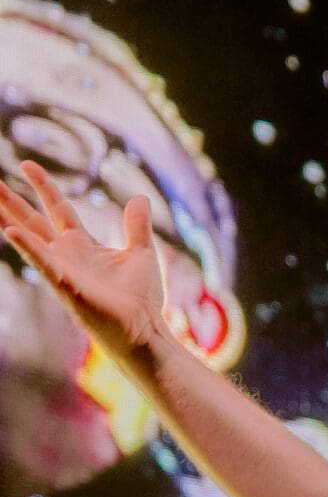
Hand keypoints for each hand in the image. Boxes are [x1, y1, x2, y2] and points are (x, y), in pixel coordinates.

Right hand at [0, 160, 169, 369]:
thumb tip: (140, 199)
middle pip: (33, 221)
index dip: (43, 186)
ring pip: (29, 239)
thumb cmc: (142, 300)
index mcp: (82, 245)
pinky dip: (29, 249)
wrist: (145, 332)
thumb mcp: (142, 253)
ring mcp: (63, 271)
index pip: (57, 208)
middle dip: (12, 201)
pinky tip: (11, 233)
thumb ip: (137, 226)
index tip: (26, 164)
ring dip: (8, 220)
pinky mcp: (67, 287)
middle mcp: (67, 255)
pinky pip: (44, 264)